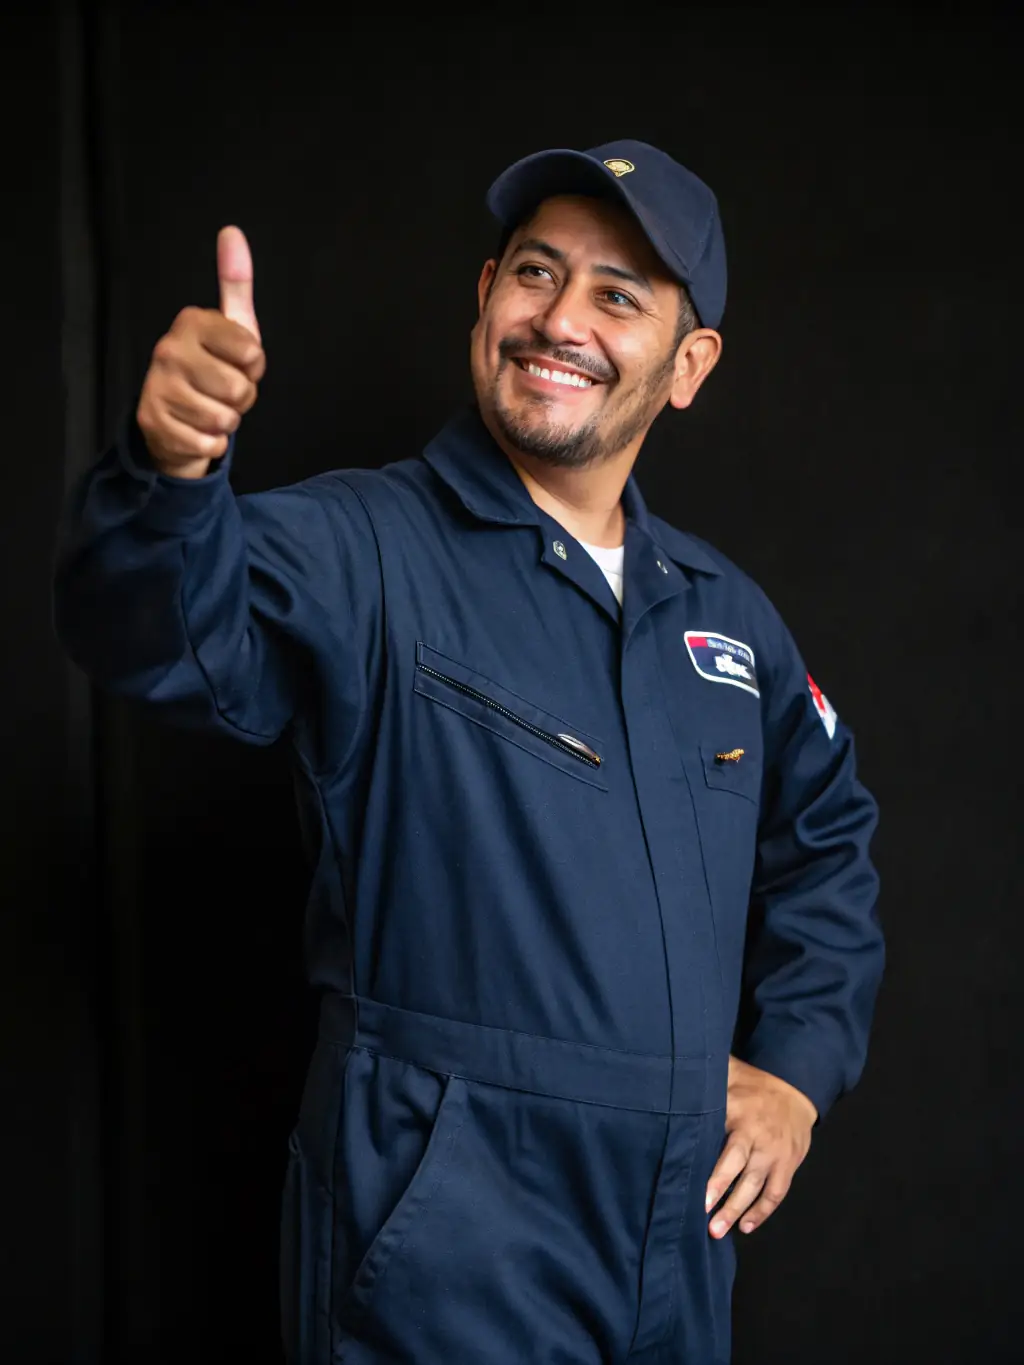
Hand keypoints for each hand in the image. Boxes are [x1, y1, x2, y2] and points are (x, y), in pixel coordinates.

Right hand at [136, 226, 265, 477]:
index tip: (238, 363)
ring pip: (224, 419)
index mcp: (191, 322)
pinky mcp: (153, 422)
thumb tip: (233, 232)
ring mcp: (157, 386)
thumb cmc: (213, 367)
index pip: (253, 354)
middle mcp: (168, 349)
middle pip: (240, 390)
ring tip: (210, 408)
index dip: (254, 367)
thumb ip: (235, 284)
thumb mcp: (232, 328)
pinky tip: (196, 429)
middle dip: (242, 399)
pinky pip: (208, 443)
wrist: (174, 416)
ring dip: (226, 422)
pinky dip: (210, 444)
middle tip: (223, 391)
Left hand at [705, 1055, 816, 1238]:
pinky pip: (777, 1193)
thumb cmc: (752, 1086)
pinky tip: (747, 1226)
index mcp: (740, 1114)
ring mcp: (776, 1154)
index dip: (714, 1172)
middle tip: (706, 1219)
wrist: (796, 1091)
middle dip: (725, 1196)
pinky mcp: (789, 1165)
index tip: (698, 1194)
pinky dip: (762, 1212)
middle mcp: (759, 1137)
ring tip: (718, 1231)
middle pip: (741, 1171)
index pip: (726, 1147)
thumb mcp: (730, 1074)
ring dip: (738, 1211)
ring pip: (758, 1187)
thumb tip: (676, 1073)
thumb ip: (707, 1079)